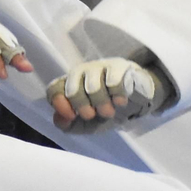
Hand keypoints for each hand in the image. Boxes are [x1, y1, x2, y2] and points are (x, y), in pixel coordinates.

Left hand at [48, 57, 170, 132]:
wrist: (137, 100)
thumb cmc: (107, 109)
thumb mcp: (87, 124)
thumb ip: (69, 125)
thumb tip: (59, 118)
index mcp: (69, 85)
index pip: (54, 89)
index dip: (59, 104)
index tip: (72, 116)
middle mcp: (81, 72)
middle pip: (72, 90)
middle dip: (84, 107)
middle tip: (95, 114)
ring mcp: (99, 67)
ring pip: (93, 87)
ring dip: (102, 105)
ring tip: (110, 110)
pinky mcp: (119, 66)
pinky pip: (114, 83)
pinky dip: (117, 97)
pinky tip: (120, 101)